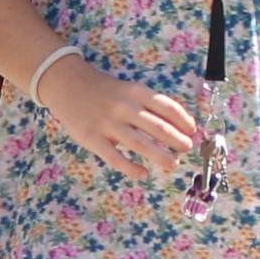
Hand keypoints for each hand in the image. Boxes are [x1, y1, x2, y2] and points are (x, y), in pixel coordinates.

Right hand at [39, 50, 201, 180]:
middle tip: (187, 148)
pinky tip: (143, 174)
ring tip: (173, 164)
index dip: (183, 120)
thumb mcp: (128, 88)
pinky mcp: (92, 138)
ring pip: (139, 144)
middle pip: (157, 127)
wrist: (67, 84)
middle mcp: (124, 107)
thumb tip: (178, 125)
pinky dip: (130, 167)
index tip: (192, 131)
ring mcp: (107, 123)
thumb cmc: (104, 90)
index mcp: (135, 92)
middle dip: (176, 140)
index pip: (166, 107)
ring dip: (160, 155)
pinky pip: (114, 157)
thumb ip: (149, 104)